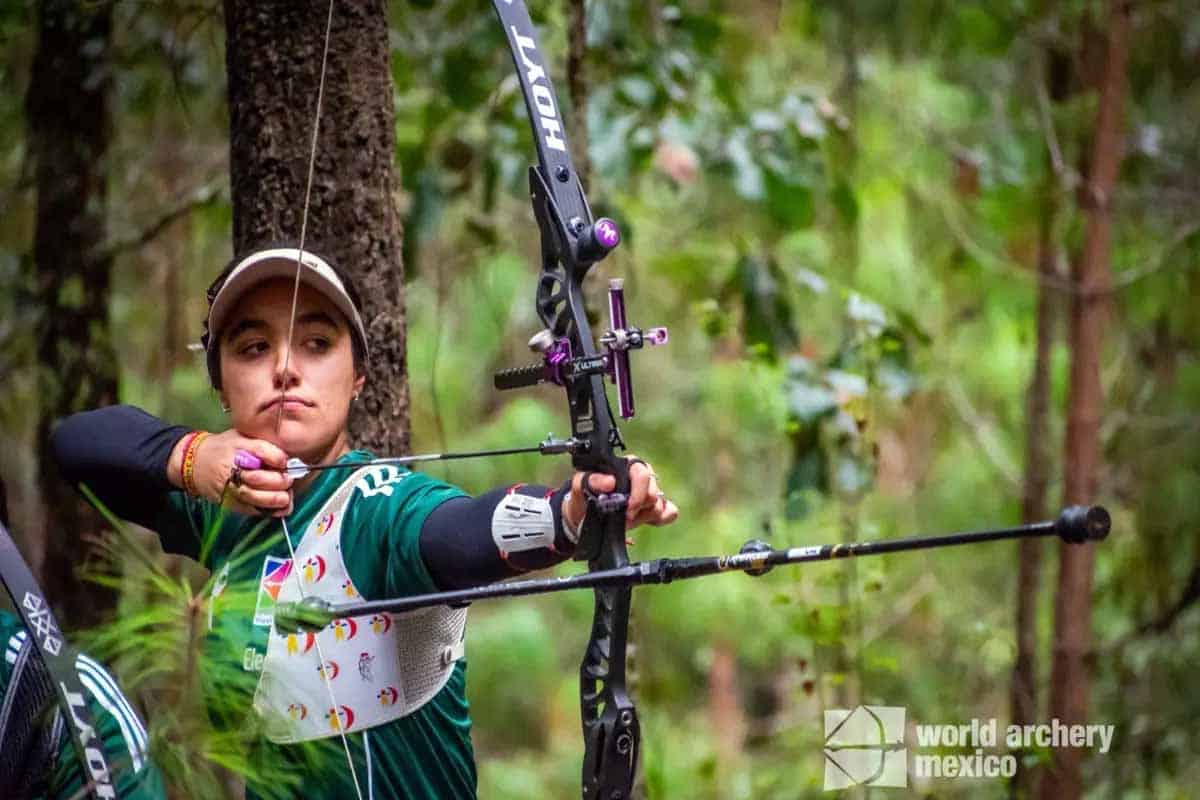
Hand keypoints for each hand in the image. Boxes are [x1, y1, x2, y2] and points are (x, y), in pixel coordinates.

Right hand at [173, 430, 293, 516]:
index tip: (286, 462)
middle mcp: (232, 467)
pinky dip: (268, 510)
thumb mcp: (241, 436)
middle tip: (289, 480)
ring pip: (255, 496)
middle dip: (279, 481)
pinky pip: (251, 509)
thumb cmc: (224, 448)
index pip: (261, 451)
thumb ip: (262, 444)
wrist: (195, 463)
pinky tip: (281, 507)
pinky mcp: (229, 502)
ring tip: (286, 497)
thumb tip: (286, 457)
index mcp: (237, 446)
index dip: (278, 458)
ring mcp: (229, 487)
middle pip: (259, 477)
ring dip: (275, 499)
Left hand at [563, 455, 678, 535]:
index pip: (642, 474)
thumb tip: (610, 481)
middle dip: (638, 508)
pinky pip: (670, 511)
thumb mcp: (580, 486)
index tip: (628, 509)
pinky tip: (648, 521)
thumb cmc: (584, 497)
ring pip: (659, 504)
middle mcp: (640, 477)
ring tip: (627, 520)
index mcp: (625, 466)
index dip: (637, 493)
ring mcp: (648, 493)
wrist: (582, 517)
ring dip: (643, 516)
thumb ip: (592, 480)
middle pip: (654, 492)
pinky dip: (661, 518)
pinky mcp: (653, 508)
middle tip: (624, 517)